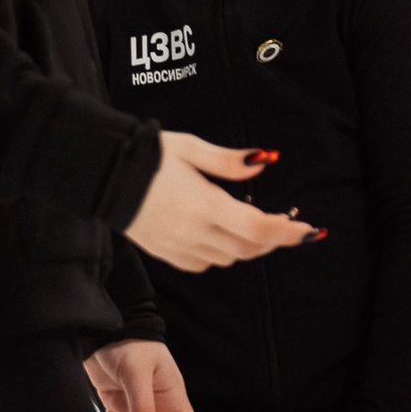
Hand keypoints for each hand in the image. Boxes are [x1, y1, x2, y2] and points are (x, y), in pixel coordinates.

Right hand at [123, 132, 317, 271]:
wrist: (103, 177)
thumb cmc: (148, 156)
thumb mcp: (192, 148)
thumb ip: (230, 161)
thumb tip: (263, 163)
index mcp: (204, 206)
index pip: (258, 228)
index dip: (287, 231)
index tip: (307, 228)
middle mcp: (194, 233)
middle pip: (248, 248)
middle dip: (273, 238)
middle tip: (288, 222)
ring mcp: (179, 248)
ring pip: (229, 258)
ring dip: (248, 245)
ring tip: (258, 224)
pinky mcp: (167, 255)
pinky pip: (206, 263)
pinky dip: (222, 252)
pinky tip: (223, 234)